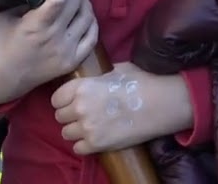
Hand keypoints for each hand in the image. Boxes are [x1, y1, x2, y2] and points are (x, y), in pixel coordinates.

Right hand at [0, 0, 97, 103]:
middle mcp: (54, 38)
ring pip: (87, 17)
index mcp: (35, 26)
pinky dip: (92, 22)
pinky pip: (92, 37)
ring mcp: (66, 51)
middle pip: (76, 3)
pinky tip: (86, 14)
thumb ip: (24, 1)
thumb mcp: (3, 16)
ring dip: (85, 2)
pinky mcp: (72, 61)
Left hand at [52, 62, 189, 154]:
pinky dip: (85, 145)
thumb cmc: (143, 82)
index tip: (73, 101)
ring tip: (92, 126)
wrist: (161, 103)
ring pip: (66, 133)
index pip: (56, 98)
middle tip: (86, 113)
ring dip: (76, 130)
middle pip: (59, 116)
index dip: (64, 99)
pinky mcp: (97, 145)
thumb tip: (93, 78)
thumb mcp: (118, 70)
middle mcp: (80, 108)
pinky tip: (98, 137)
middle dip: (70, 115)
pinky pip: (78, 148)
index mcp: (82, 87)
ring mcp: (87, 128)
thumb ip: (98, 77)